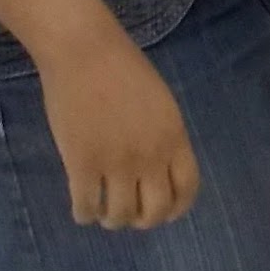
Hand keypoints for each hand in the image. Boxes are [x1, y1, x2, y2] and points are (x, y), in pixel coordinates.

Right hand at [37, 20, 199, 229]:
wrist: (85, 50)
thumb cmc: (123, 67)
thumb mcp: (160, 102)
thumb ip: (164, 137)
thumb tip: (158, 173)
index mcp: (173, 136)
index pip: (187, 189)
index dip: (177, 208)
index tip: (165, 213)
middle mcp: (150, 155)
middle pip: (155, 211)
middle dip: (143, 220)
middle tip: (130, 214)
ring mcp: (116, 162)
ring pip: (120, 216)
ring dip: (112, 219)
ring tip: (104, 211)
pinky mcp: (82, 164)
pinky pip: (87, 208)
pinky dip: (85, 214)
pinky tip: (82, 207)